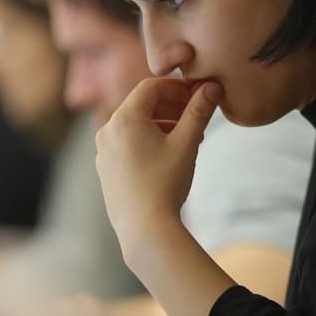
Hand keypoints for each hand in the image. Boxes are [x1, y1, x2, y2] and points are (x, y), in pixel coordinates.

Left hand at [95, 78, 222, 240]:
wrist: (144, 228)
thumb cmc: (165, 183)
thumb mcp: (187, 143)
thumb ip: (199, 112)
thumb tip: (212, 87)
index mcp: (124, 118)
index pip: (151, 87)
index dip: (176, 87)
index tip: (197, 94)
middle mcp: (108, 131)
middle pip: (141, 106)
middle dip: (171, 106)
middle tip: (196, 114)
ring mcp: (104, 152)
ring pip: (135, 126)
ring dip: (161, 125)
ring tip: (186, 137)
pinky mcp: (106, 170)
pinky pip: (127, 145)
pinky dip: (147, 142)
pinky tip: (168, 156)